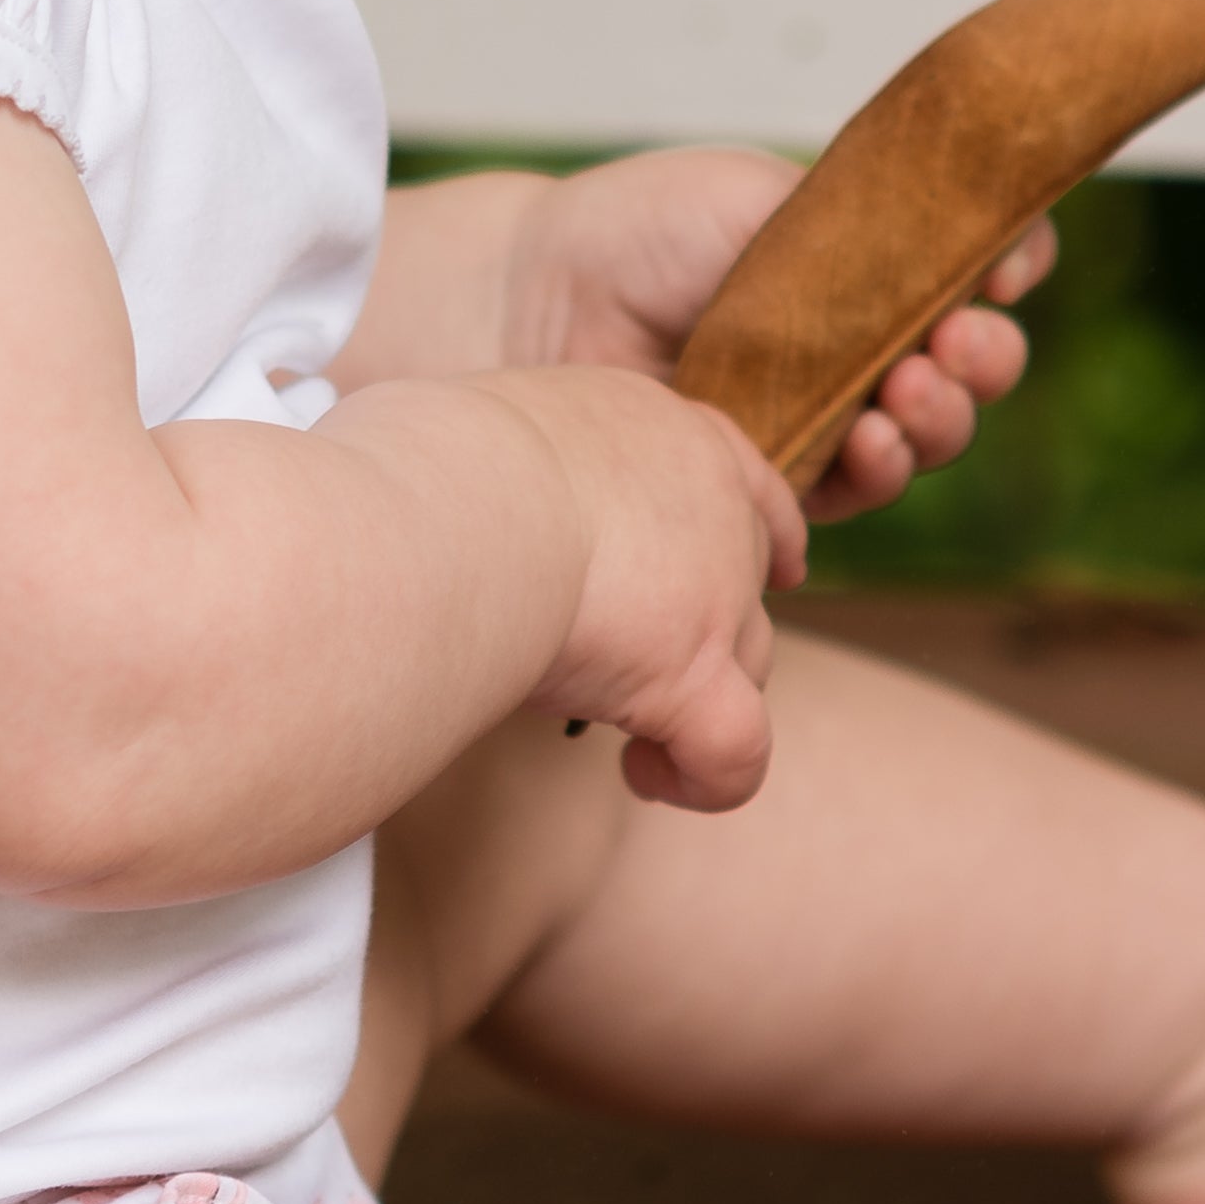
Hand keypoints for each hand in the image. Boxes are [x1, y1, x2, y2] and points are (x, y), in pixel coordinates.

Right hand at [485, 364, 808, 811]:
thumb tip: (463, 499)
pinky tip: (644, 775)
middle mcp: (710, 499)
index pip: (740, 474)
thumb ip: (506, 461)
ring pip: (750, 662)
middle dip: (705, 627)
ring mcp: (717, 590)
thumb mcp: (484, 426)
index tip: (780, 565)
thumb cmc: (425, 462)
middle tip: (622, 661)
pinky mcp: (692, 673)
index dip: (767, 527)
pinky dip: (705, 778)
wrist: (446, 507)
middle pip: (744, 580)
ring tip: (626, 737)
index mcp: (655, 425)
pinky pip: (736, 751)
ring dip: (699, 701)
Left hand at [505, 149, 1055, 518]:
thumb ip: (875, 218)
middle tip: (958, 342)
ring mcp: (829, 413)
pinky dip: (881, 468)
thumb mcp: (768, 195)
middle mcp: (866, 340)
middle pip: (975, 366)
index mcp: (876, 259)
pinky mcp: (784, 478)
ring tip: (909, 389)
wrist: (541, 301)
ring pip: (927, 436)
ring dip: (941, 417)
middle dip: (987, 357)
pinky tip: (870, 440)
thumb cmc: (648, 229)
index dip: (1013, 269)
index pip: (980, 267)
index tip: (1007, 268)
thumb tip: (982, 243)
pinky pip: (858, 489)